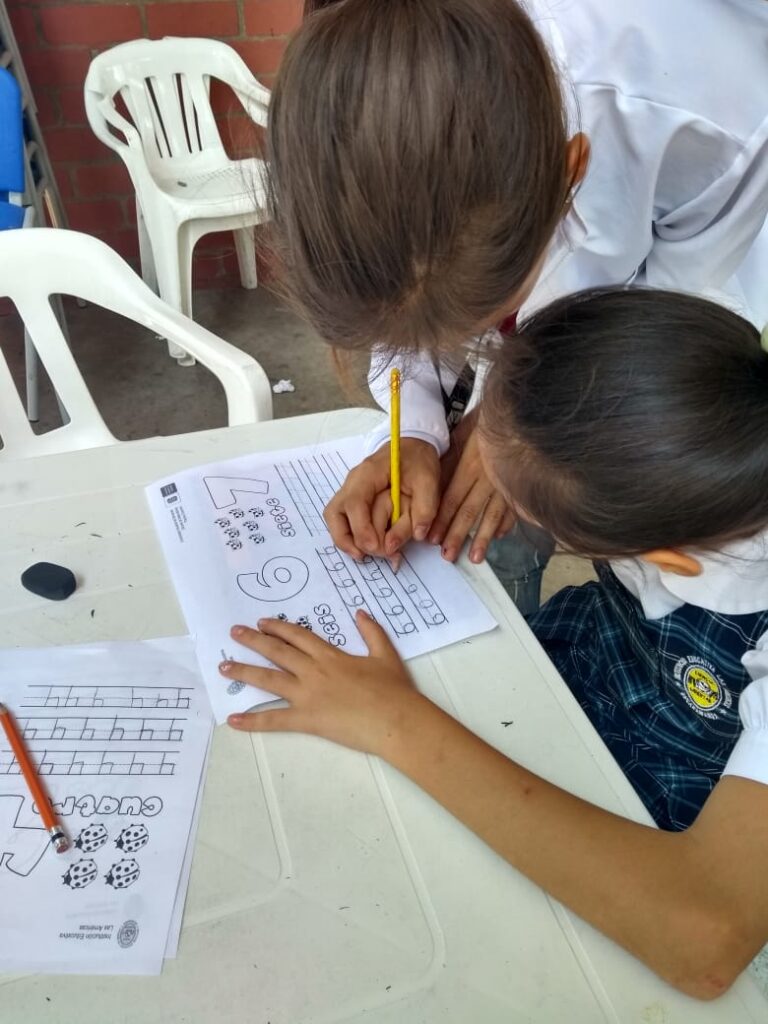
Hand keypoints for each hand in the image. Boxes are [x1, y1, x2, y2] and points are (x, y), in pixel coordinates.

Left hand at [220, 611, 423, 756]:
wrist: (395, 720)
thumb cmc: (393, 689)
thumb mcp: (385, 654)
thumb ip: (372, 632)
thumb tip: (360, 613)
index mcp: (330, 656)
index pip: (298, 637)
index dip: (278, 627)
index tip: (262, 622)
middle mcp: (313, 671)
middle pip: (277, 652)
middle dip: (253, 641)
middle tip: (234, 632)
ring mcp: (307, 695)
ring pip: (268, 680)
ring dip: (244, 672)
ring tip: (223, 667)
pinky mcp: (306, 720)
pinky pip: (274, 720)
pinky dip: (252, 721)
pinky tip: (233, 720)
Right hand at [323, 438, 439, 559]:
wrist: (411, 445)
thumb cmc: (418, 460)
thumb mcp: (429, 481)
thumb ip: (425, 508)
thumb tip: (417, 536)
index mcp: (368, 473)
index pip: (354, 504)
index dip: (362, 529)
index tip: (377, 548)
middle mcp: (352, 483)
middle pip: (336, 515)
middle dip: (356, 540)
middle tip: (381, 554)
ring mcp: (349, 491)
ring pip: (334, 520)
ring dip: (347, 542)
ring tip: (366, 556)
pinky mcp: (352, 500)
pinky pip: (341, 521)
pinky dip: (350, 537)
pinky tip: (366, 548)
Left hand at [430, 422, 514, 563]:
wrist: (516, 414)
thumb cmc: (484, 426)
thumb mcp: (462, 440)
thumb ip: (450, 465)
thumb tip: (435, 491)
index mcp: (470, 466)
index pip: (452, 499)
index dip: (442, 520)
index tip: (432, 538)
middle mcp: (488, 478)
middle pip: (470, 511)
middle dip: (457, 535)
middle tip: (447, 556)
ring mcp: (507, 482)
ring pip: (492, 514)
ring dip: (482, 538)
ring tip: (475, 557)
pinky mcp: (521, 484)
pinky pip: (513, 507)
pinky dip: (507, 522)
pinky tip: (500, 536)